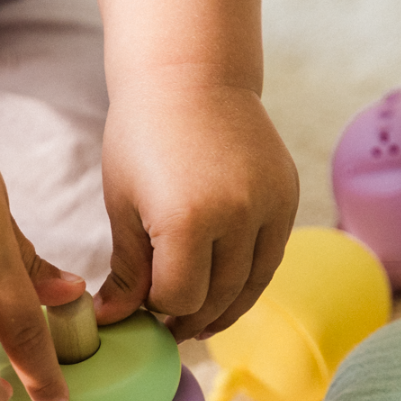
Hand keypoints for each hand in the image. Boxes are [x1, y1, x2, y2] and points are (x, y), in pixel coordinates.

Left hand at [94, 80, 297, 341]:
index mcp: (187, 219)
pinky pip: (271, 258)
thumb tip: (113, 320)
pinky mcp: (287, 196)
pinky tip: (225, 289)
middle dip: (188, 317)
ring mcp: (269, 206)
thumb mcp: (123, 203)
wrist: (190, 75)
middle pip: (217, 297)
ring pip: (251, 285)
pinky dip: (249, 280)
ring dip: (224, 309)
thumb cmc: (142, 135)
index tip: (140, 309)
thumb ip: (128, 268)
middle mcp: (237, 215)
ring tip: (196, 319)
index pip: (179, 297)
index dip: (157, 310)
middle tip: (166, 326)